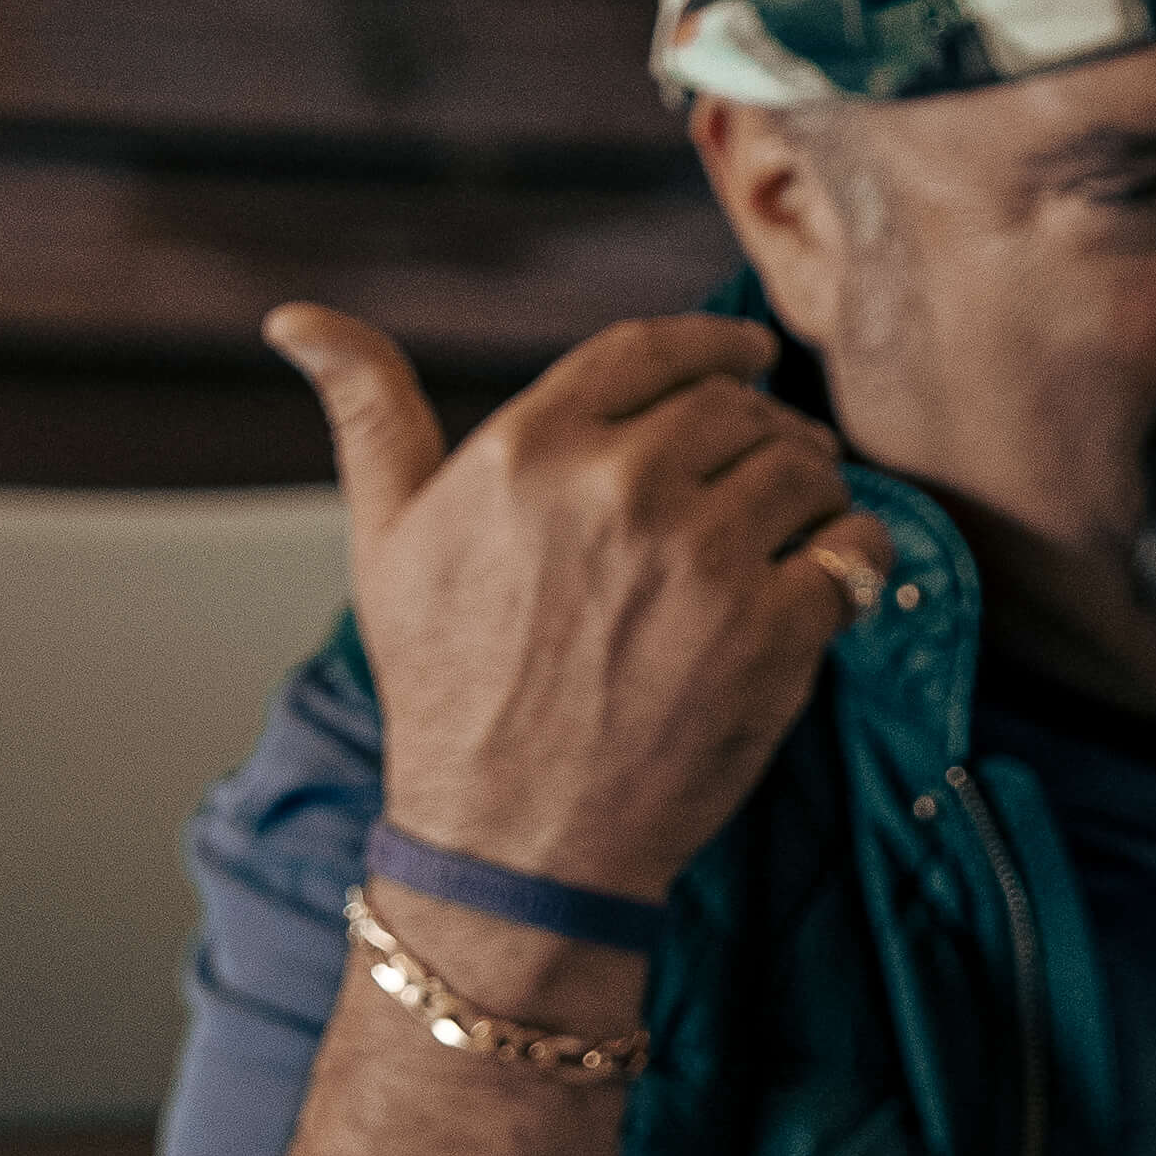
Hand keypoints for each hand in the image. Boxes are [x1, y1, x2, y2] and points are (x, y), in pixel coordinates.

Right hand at [269, 305, 893, 900]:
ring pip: (805, 468)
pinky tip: (830, 575)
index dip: (716, 345)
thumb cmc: (447, 689)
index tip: (750, 355)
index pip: (652, 349)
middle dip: (764, 427)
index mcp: (527, 449)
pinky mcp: (771, 631)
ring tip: (799, 522)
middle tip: (775, 462)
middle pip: (737, 407)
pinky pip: (855, 549)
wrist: (511, 839)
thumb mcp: (386, 540)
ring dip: (814, 488)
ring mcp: (700, 559)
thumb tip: (297, 316)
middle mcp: (617, 488)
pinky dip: (857, 554)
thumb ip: (369, 414)